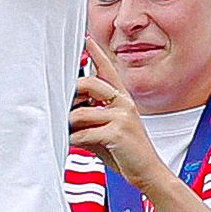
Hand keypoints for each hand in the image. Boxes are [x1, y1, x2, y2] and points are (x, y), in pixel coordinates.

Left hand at [69, 53, 160, 186]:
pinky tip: (74, 144)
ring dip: (70, 125)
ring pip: (81, 112)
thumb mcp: (108, 130)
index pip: (108, 71)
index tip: (86, 38)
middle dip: (70, 96)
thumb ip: (91, 117)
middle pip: (88, 85)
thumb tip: (66, 112)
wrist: (148, 173)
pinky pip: (85, 132)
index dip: (97, 54)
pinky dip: (75, 140)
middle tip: (62, 108)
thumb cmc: (125, 152)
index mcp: (123, 100)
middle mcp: (124, 103)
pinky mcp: (117, 133)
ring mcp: (122, 117)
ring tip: (68, 133)